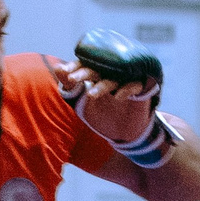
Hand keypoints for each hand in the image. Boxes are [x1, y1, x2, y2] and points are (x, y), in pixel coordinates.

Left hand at [56, 30, 162, 151]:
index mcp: (98, 74)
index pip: (86, 65)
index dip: (75, 66)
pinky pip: (135, 85)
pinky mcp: (142, 90)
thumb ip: (70, 88)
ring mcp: (127, 81)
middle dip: (85, 73)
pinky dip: (127, 89)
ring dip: (103, 84)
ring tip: (92, 94)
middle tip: (73, 79)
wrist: (125, 136)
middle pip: (99, 68)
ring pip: (115, 77)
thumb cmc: (103, 117)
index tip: (64, 72)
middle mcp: (113, 74)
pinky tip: (118, 96)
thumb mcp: (82, 104)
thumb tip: (57, 68)